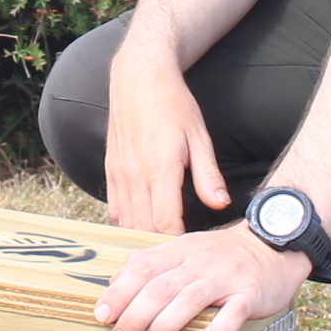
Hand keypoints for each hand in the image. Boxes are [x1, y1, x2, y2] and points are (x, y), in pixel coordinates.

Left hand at [94, 224, 304, 330]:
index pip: (142, 268)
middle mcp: (198, 262)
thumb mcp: (183, 250)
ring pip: (189, 299)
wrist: (271, 244)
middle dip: (135, 315)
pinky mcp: (249, 294)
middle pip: (160, 287)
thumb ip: (150, 264)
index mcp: (178, 251)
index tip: (102, 316)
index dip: (119, 292)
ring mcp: (224, 277)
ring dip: (166, 325)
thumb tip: (114, 284)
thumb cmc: (220, 256)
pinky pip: (232, 314)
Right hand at [103, 35, 230, 235]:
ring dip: (143, 235)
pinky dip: (127, 222)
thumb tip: (220, 204)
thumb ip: (208, 175)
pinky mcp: (110, 170)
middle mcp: (135, 174)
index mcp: (161, 168)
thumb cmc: (173, 104)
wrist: (138, 77)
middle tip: (181, 252)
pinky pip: (115, 208)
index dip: (178, 241)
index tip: (192, 248)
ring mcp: (119, 173)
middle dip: (161, 244)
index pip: (165, 222)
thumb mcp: (199, 137)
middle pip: (143, 228)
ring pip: (126, 222)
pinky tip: (143, 225)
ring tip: (163, 245)